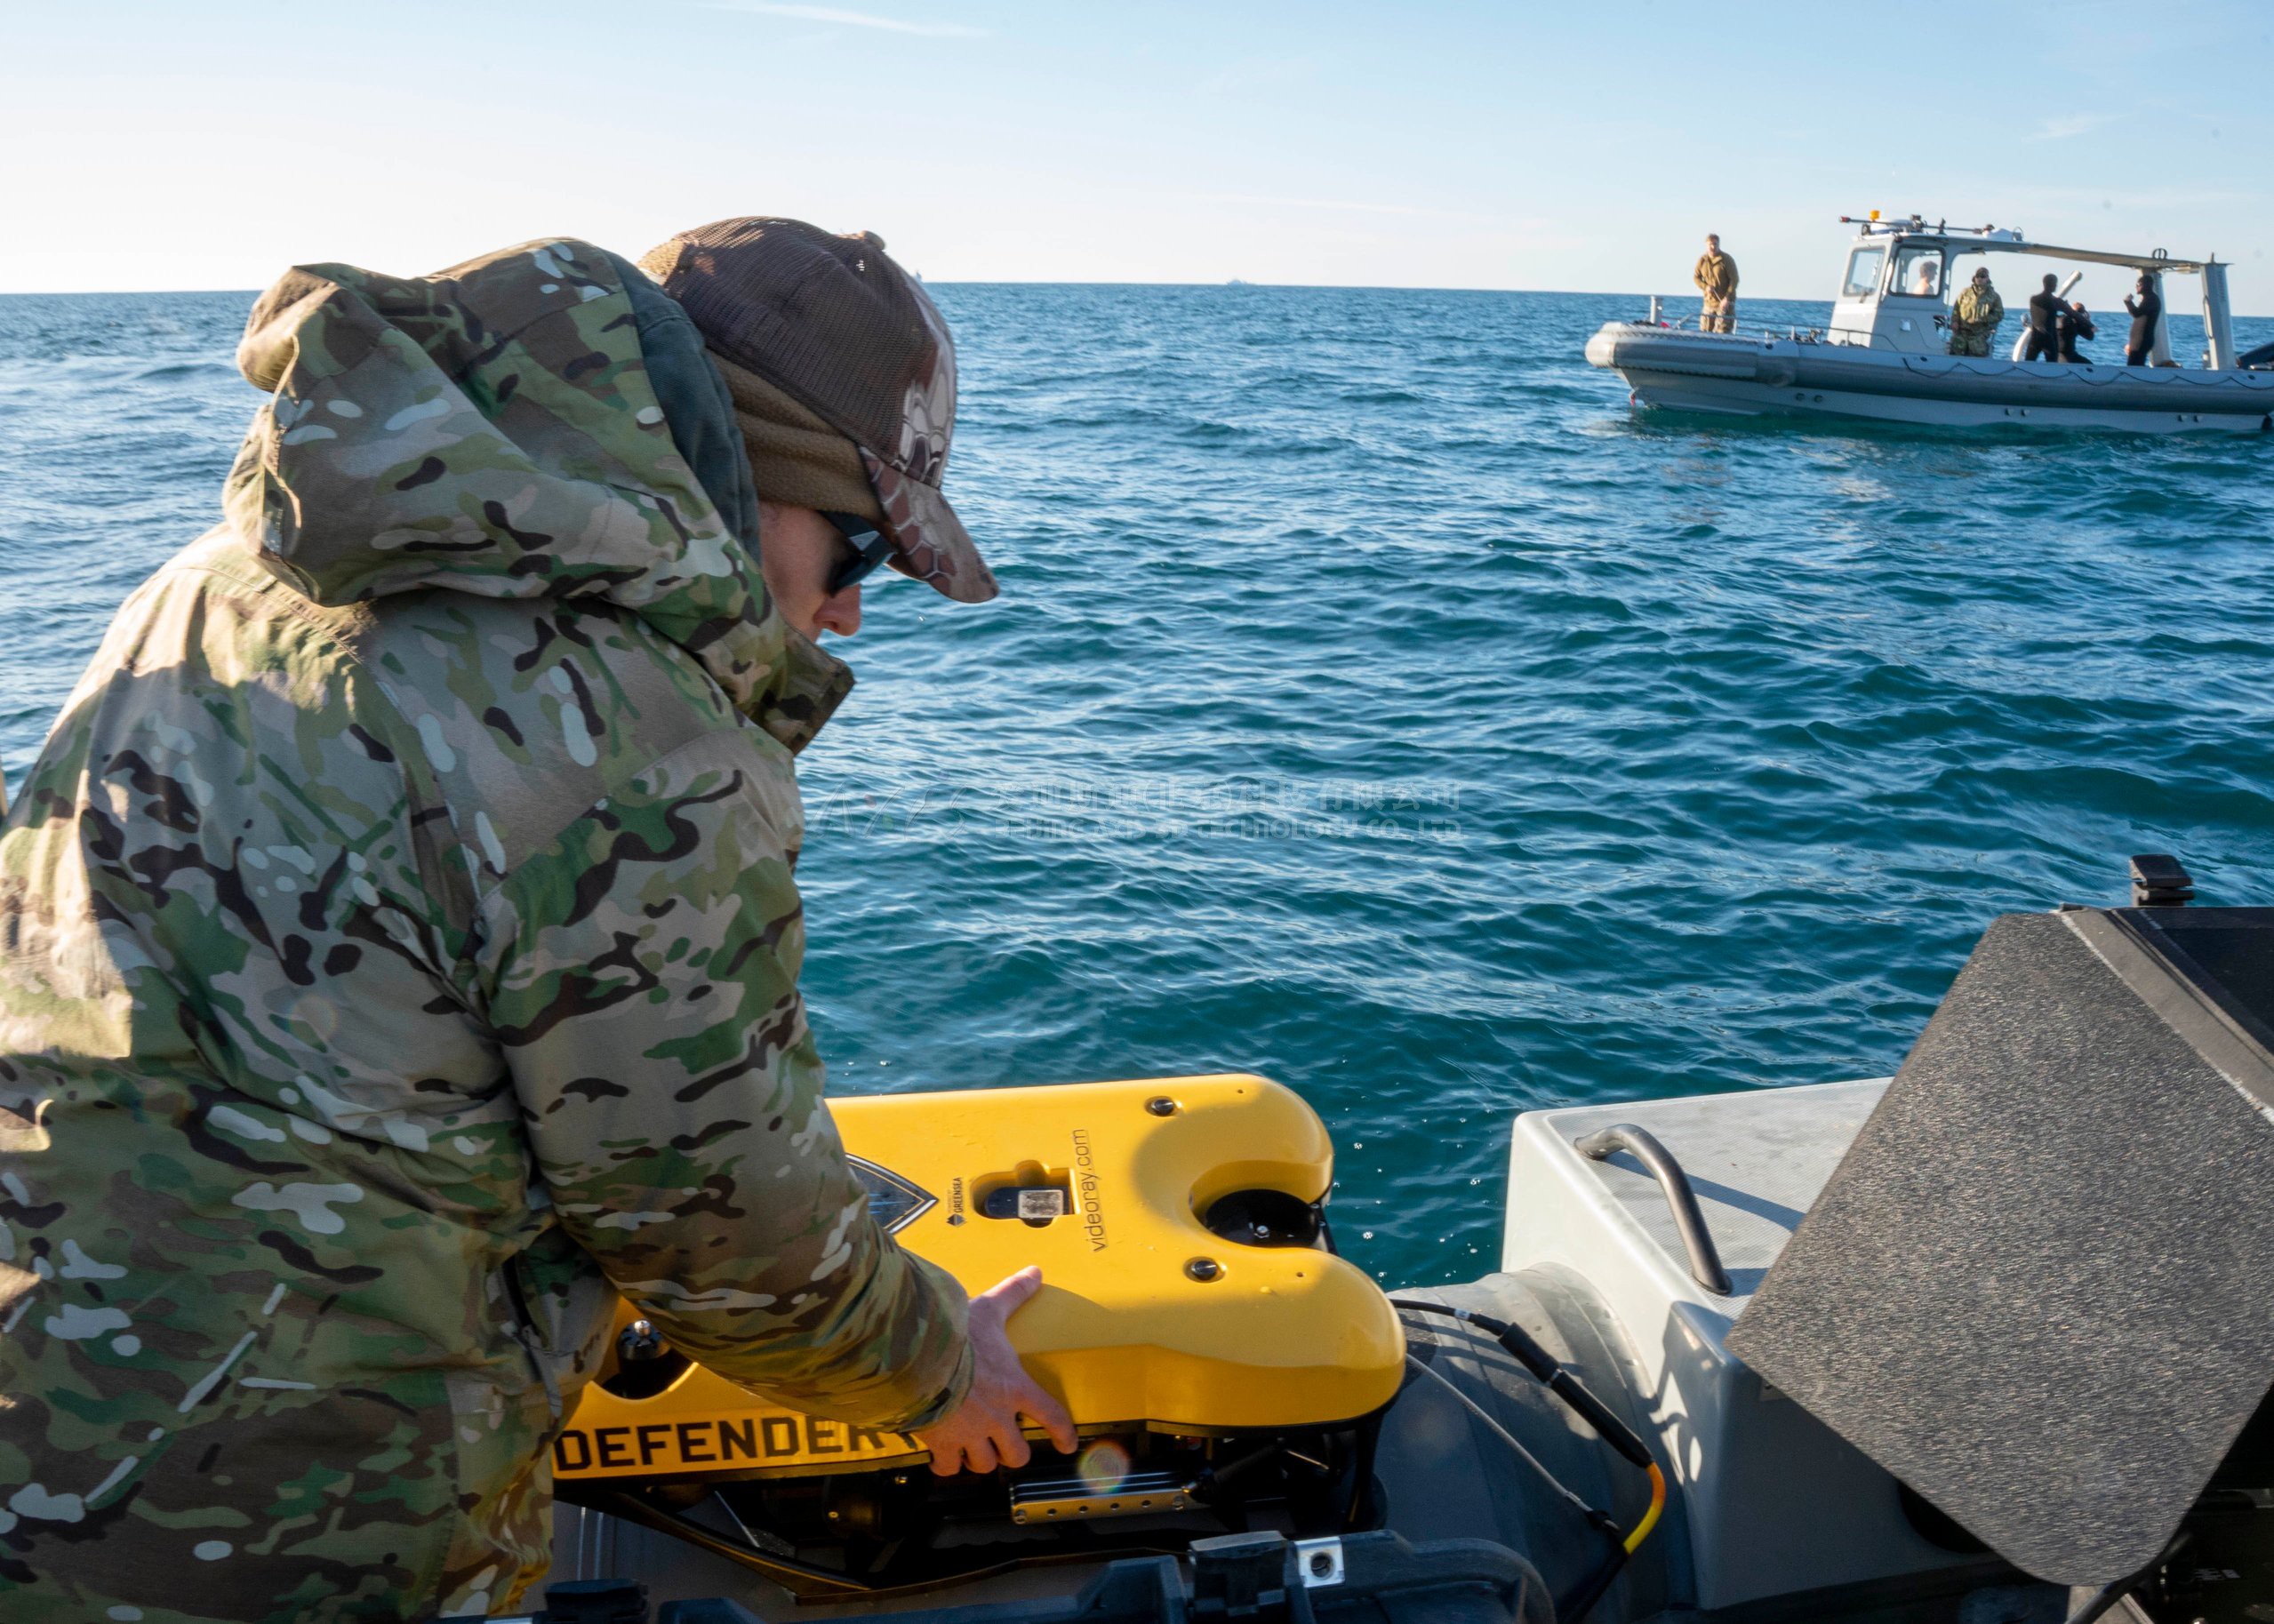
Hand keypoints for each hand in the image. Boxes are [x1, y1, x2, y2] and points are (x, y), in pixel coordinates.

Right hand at [913, 1266, 1076, 1475]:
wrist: (918, 1356)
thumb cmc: (956, 1334)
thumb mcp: (989, 1309)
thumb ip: (1013, 1293)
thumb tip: (1034, 1272)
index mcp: (1015, 1387)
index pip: (1050, 1415)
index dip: (1062, 1432)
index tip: (1066, 1444)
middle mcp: (997, 1416)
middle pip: (1016, 1453)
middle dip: (1012, 1451)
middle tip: (1005, 1445)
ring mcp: (970, 1433)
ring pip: (984, 1464)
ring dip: (980, 1458)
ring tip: (973, 1450)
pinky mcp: (942, 1443)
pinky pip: (949, 1466)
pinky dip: (946, 1465)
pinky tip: (941, 1458)